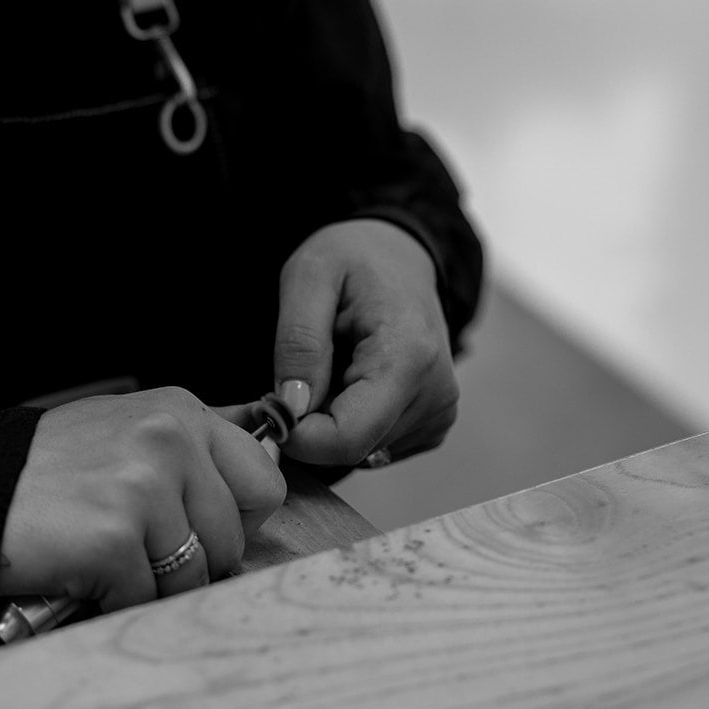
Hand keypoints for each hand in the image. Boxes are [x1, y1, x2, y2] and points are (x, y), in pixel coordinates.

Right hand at [0, 387, 285, 610]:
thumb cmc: (46, 471)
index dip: (234, 519)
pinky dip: (114, 600)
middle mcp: (169, 439)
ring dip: (151, 584)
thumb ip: (194, 448)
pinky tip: (81, 571)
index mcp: (180, 411)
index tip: (197, 527)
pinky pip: (147, 599)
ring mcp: (144, 488)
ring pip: (195, 576)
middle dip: (190, 559)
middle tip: (135, 547)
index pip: (263, 482)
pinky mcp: (115, 538)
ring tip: (104, 556)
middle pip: (232, 540)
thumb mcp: (127, 431)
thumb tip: (268, 466)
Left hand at [273, 219, 457, 469]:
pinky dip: (348, 424)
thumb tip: (292, 408)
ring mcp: (439, 414)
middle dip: (309, 426)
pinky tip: (348, 381)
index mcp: (408, 356)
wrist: (400, 255)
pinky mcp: (433, 424)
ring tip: (327, 368)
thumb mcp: (308, 276)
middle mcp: (435, 394)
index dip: (297, 435)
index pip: (347, 438)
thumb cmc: (353, 257)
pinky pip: (374, 447)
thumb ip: (298, 342)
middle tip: (293, 376)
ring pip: (359, 453)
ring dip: (327, 424)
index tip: (269, 405)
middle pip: (351, 449)